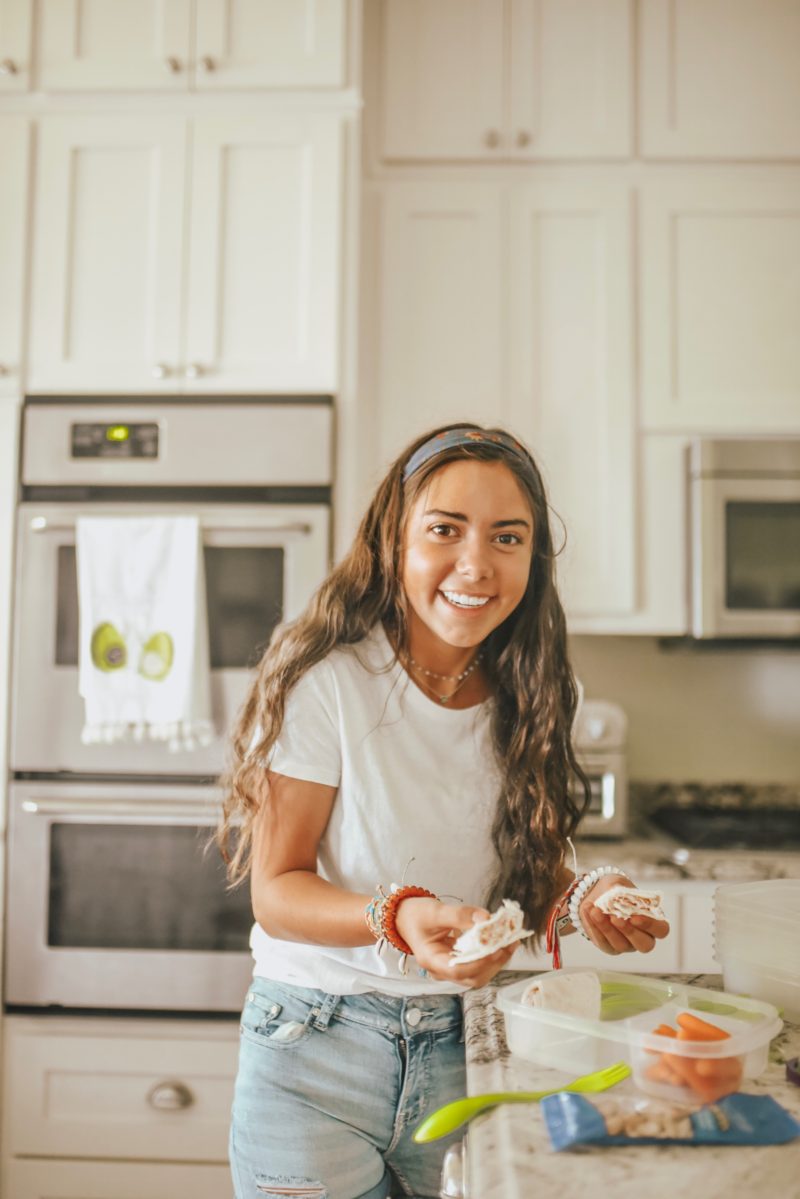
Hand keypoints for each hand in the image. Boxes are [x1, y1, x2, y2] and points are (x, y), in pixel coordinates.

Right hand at [395, 898, 519, 987]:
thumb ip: (460, 915)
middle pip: (472, 977)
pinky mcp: (458, 962)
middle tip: (510, 942)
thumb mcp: (435, 911)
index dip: (480, 961)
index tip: (497, 946)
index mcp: (431, 960)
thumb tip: (486, 919)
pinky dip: (491, 955)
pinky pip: (477, 965)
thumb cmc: (415, 914)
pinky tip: (500, 942)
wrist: (404, 917)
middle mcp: (441, 970)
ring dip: (496, 960)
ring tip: (510, 941)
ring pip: (478, 974)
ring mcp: (450, 968)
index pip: (458, 970)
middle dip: (494, 962)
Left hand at [578, 875, 669, 955]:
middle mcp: (643, 936)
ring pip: (621, 945)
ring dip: (607, 928)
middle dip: (629, 932)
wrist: (595, 894)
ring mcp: (626, 944)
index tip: (635, 916)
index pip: (661, 930)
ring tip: (595, 911)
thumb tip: (619, 897)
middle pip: (644, 945)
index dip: (650, 926)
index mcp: (653, 920)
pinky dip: (594, 927)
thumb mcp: (618, 884)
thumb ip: (621, 890)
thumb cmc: (614, 889)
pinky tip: (589, 912)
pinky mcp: (608, 946)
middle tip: (615, 918)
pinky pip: (603, 942)